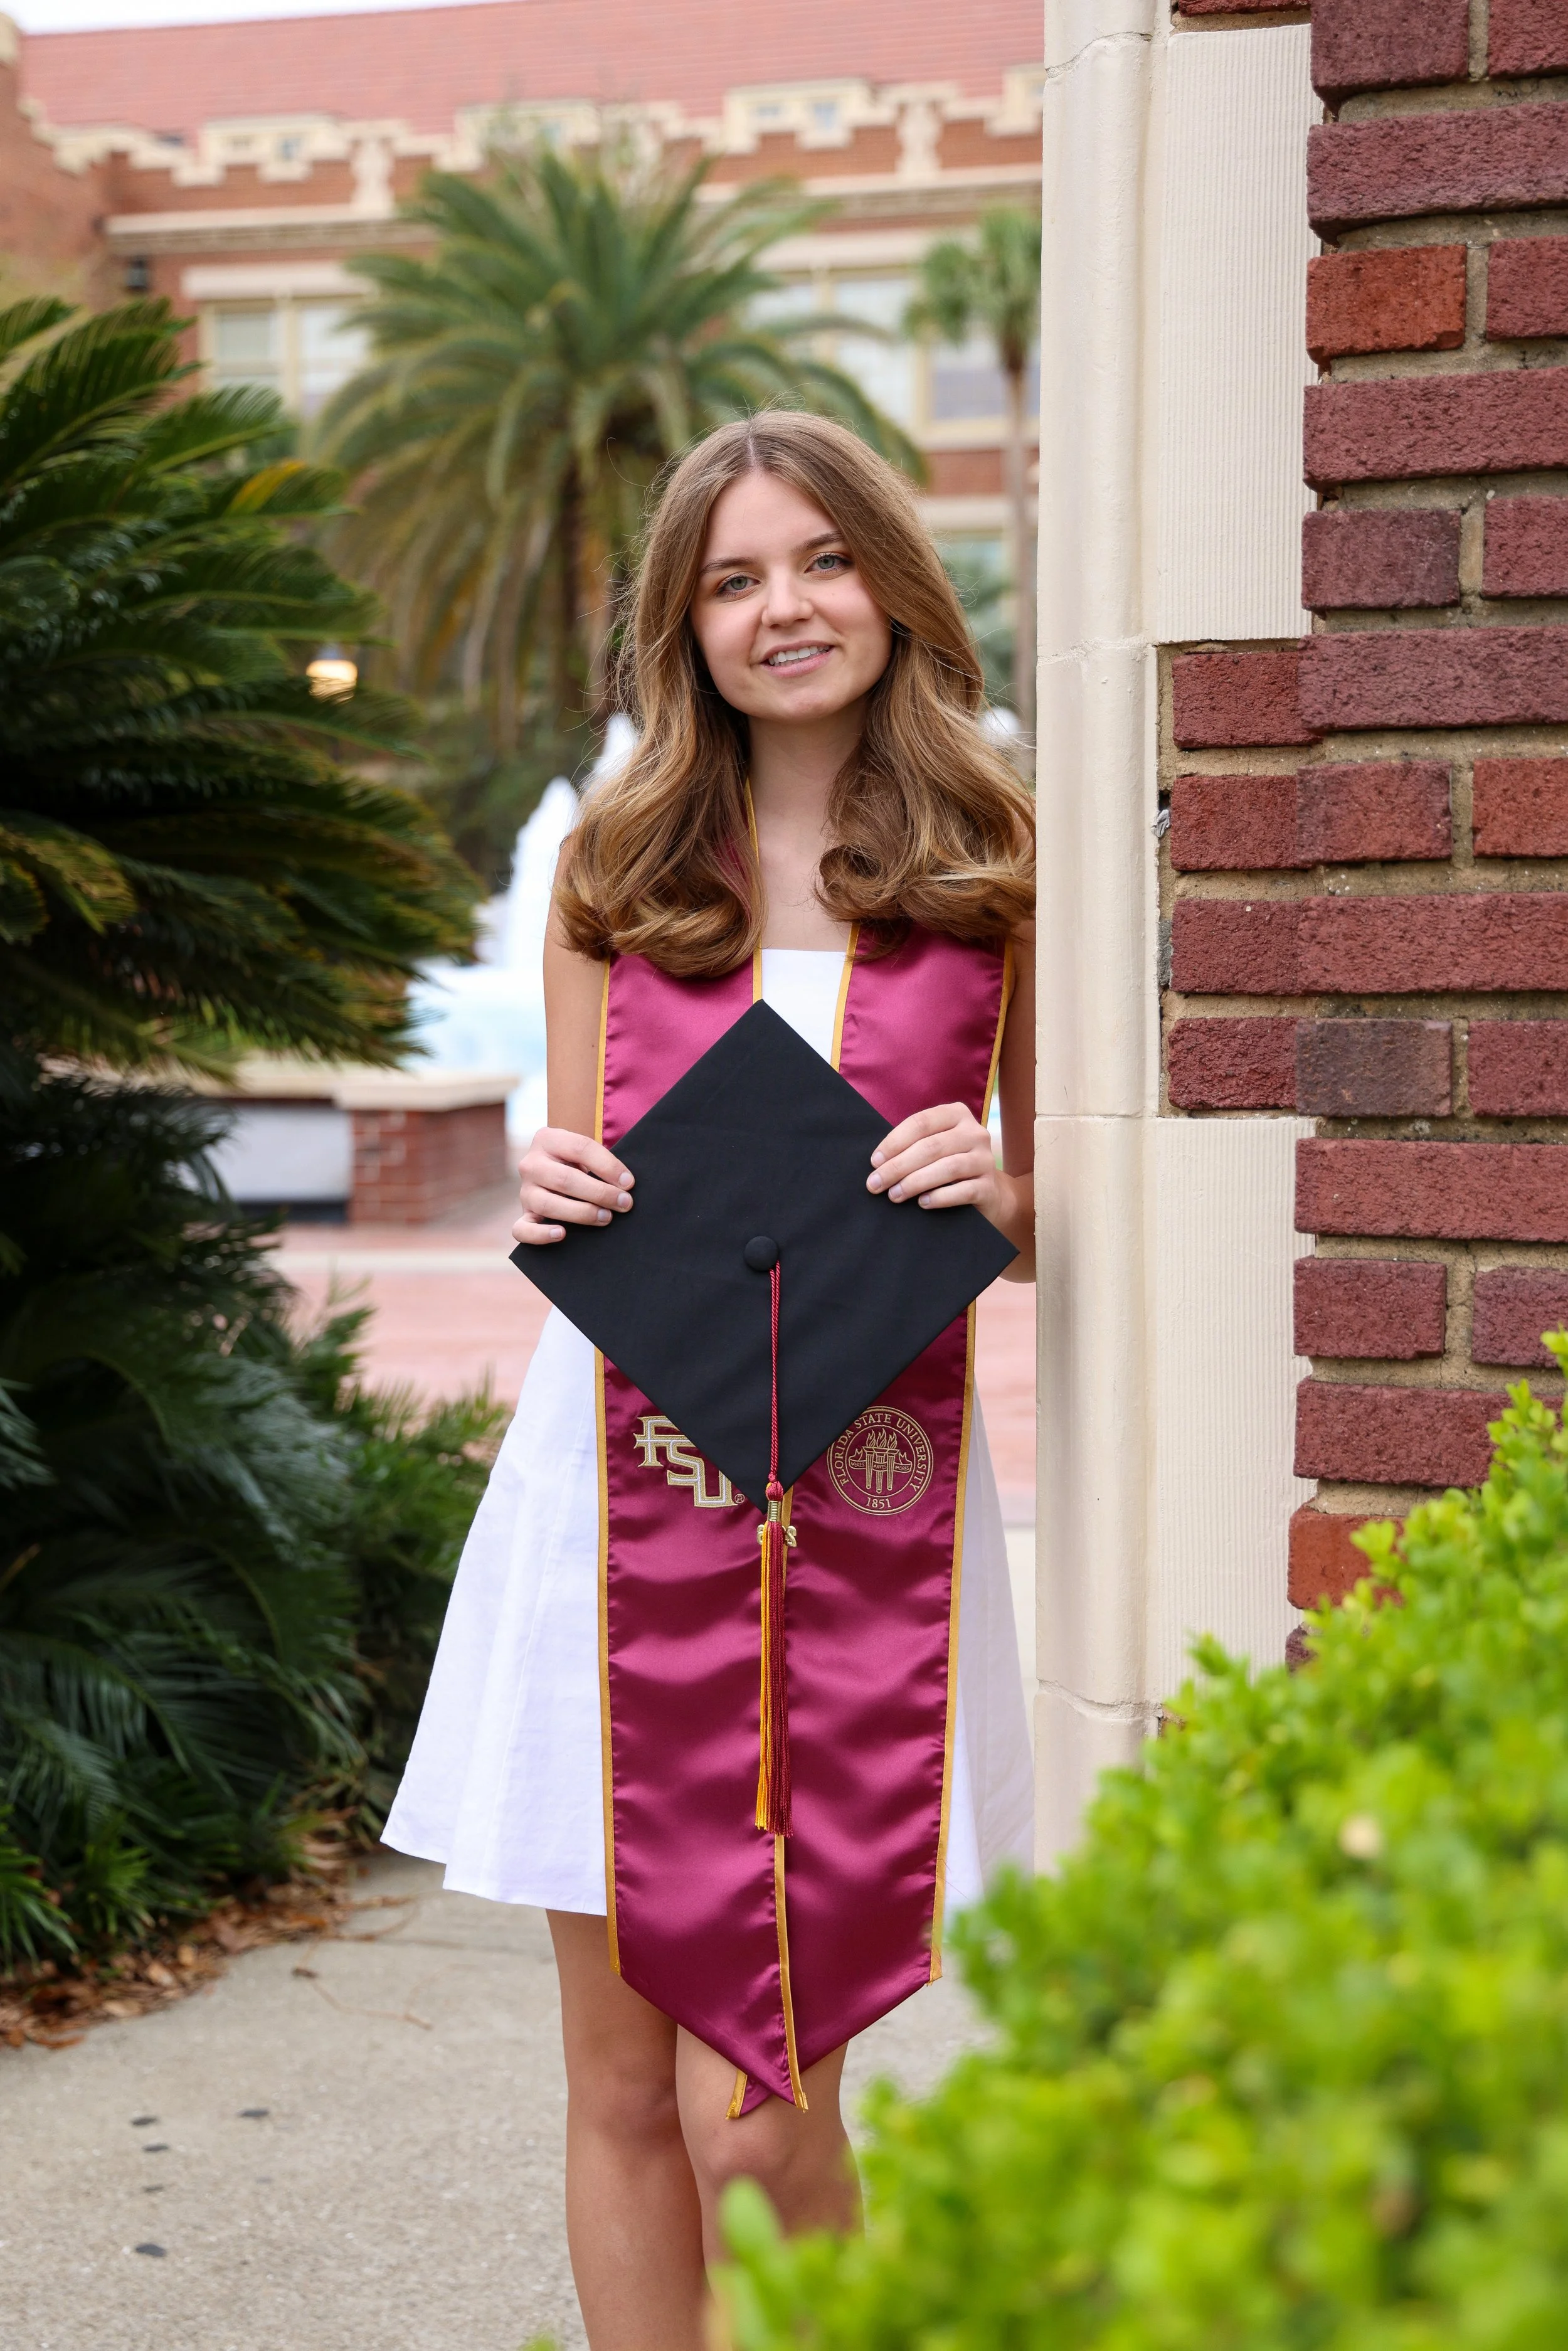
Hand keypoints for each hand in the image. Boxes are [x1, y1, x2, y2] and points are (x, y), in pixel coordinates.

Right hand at [512, 1127, 633, 1245]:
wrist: (554, 1171)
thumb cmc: (578, 1162)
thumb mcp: (585, 1152)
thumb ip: (600, 1162)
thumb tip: (625, 1186)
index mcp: (548, 1139)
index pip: (580, 1148)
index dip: (607, 1166)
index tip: (628, 1182)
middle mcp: (531, 1164)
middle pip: (565, 1179)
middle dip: (599, 1193)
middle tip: (624, 1203)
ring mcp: (525, 1191)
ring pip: (547, 1204)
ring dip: (581, 1213)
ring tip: (605, 1217)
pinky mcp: (523, 1215)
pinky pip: (523, 1229)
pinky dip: (540, 1234)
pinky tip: (562, 1234)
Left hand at [866, 1102, 1001, 1217]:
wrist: (987, 1192)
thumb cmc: (949, 1164)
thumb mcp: (934, 1146)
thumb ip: (913, 1146)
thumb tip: (878, 1163)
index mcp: (956, 1115)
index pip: (921, 1123)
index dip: (894, 1142)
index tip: (874, 1162)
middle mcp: (975, 1133)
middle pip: (931, 1147)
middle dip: (898, 1166)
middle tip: (876, 1184)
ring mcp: (985, 1159)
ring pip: (947, 1168)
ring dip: (915, 1182)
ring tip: (894, 1195)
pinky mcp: (989, 1185)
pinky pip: (963, 1190)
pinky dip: (939, 1197)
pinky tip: (922, 1203)